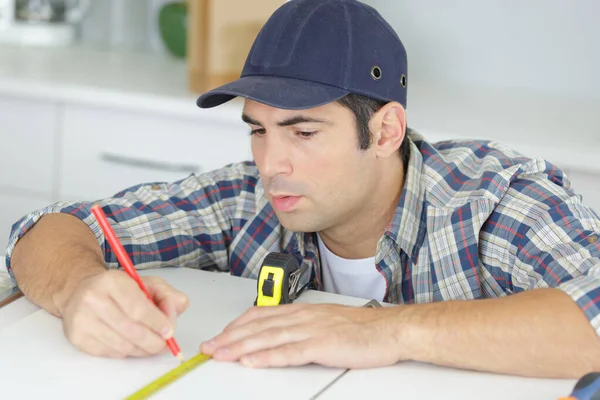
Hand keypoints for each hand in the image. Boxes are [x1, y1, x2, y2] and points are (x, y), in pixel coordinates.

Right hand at [60, 269, 188, 358]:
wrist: (80, 290)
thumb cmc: (118, 288)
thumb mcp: (146, 282)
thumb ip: (167, 295)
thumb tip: (177, 310)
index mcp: (112, 281)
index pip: (138, 308)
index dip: (157, 323)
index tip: (169, 331)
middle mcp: (93, 299)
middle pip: (130, 330)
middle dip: (153, 341)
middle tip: (163, 344)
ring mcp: (82, 320)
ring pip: (121, 345)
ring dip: (142, 350)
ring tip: (151, 345)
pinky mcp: (77, 337)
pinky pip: (110, 353)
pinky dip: (127, 352)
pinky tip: (132, 344)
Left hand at [199, 303, 404, 368]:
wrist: (389, 329)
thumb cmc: (361, 328)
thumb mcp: (326, 320)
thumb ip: (302, 326)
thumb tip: (281, 336)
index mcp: (303, 311)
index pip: (261, 315)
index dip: (237, 326)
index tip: (220, 335)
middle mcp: (303, 317)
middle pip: (259, 327)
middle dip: (230, 338)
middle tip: (209, 347)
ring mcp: (312, 331)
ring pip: (268, 338)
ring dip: (241, 347)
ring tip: (220, 354)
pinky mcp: (323, 346)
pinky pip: (290, 352)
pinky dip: (268, 357)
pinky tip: (252, 362)